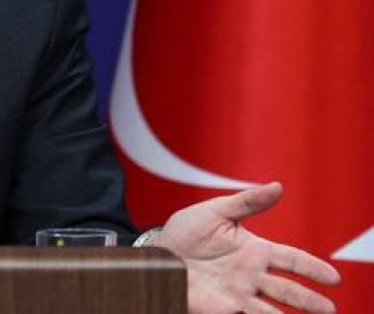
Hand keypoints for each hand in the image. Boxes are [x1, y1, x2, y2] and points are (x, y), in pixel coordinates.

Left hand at [150, 182, 339, 313]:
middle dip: (308, 300)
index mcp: (255, 251)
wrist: (156, 253)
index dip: (312, 269)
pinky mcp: (221, 308)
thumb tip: (278, 186)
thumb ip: (247, 202)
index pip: (292, 260)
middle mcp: (252, 276)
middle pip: (287, 290)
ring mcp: (238, 294)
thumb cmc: (186, 232)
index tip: (333, 278)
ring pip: (269, 310)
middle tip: (329, 309)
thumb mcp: (215, 211)